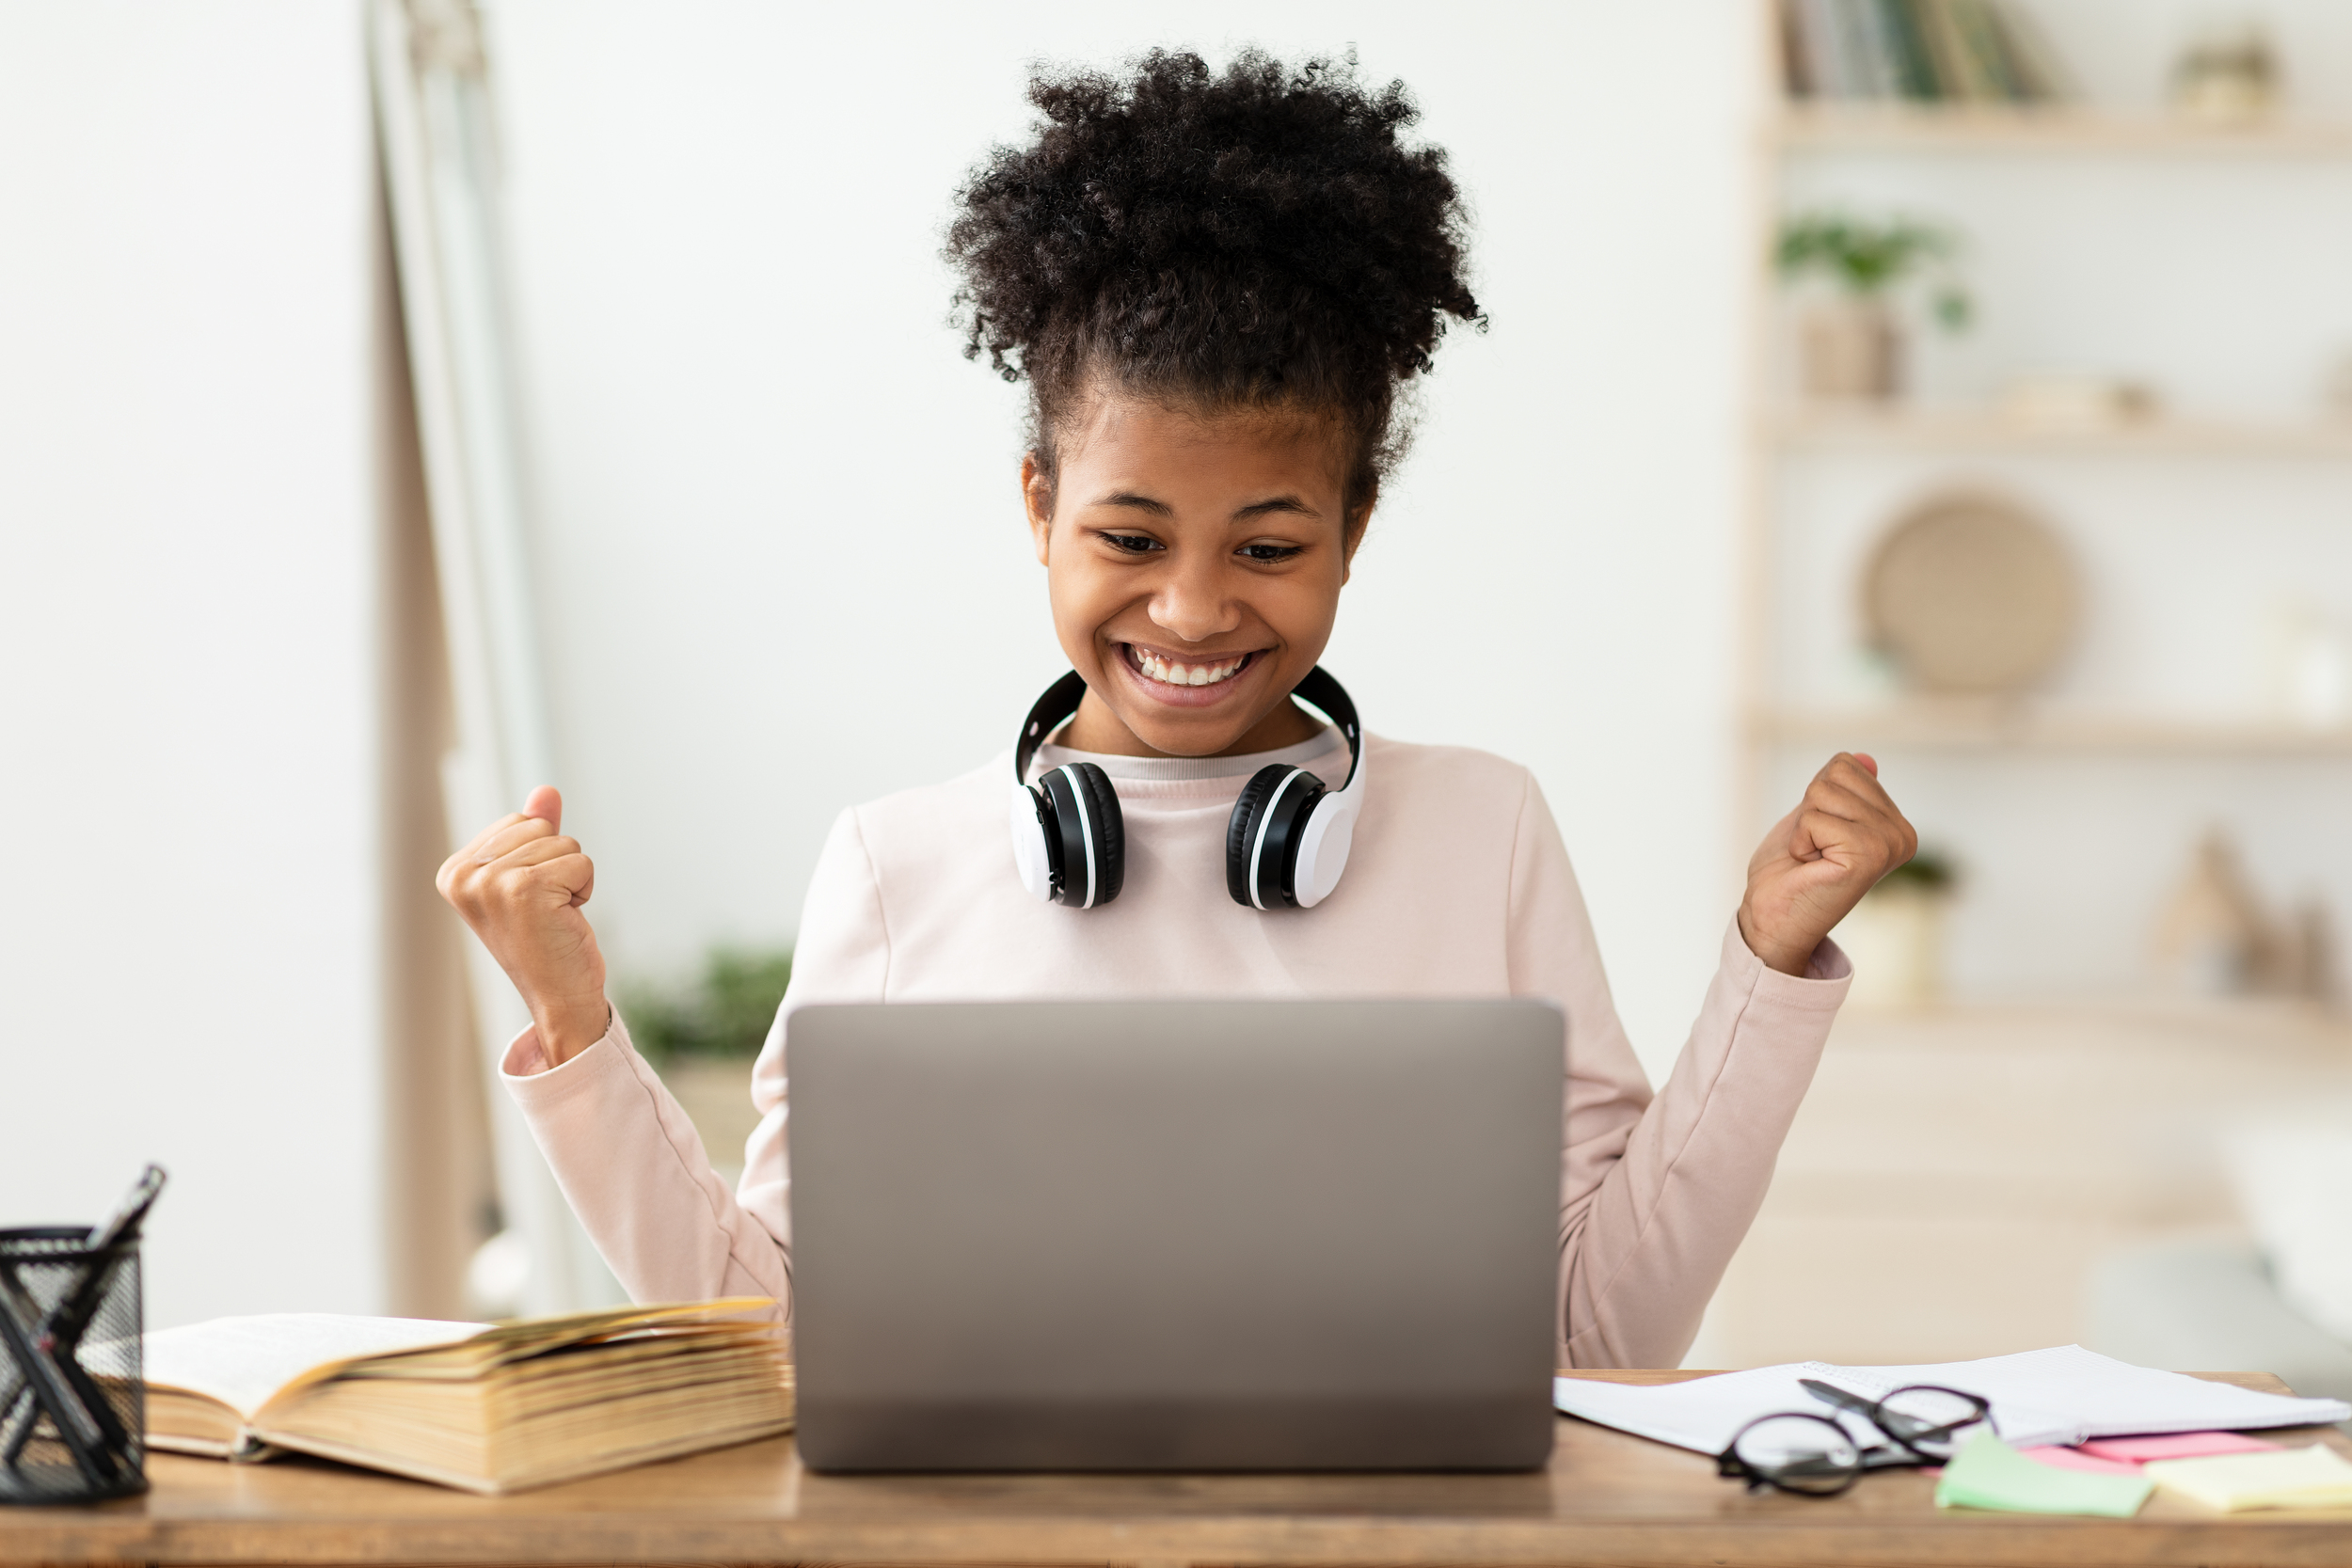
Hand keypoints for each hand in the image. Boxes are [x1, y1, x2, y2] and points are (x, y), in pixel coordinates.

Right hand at [436, 785, 610, 1064]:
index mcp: (454, 871)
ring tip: (553, 916)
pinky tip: (565, 920)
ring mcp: (490, 882)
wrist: (559, 996)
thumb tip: (546, 790)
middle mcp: (463, 876)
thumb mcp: (532, 878)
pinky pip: (581, 861)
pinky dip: (584, 889)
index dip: (539, 856)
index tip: (528, 899)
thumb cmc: (545, 939)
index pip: (519, 820)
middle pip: (540, 826)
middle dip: (557, 864)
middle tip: (544, 910)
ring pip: (564, 842)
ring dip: (571, 879)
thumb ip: (534, 833)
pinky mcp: (524, 889)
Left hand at [1737, 753, 1917, 976]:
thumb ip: (1842, 790)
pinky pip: (1814, 818)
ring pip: (1822, 792)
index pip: (1847, 765)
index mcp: (1895, 823)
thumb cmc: (1790, 873)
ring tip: (1814, 859)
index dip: (1816, 798)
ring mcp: (1889, 845)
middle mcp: (1902, 834)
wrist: (1773, 919)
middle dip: (1810, 810)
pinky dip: (1801, 840)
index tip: (1819, 837)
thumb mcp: (1815, 817)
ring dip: (1804, 827)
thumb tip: (1866, 758)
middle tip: (1814, 850)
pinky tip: (1812, 867)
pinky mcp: (1869, 856)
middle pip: (1836, 774)